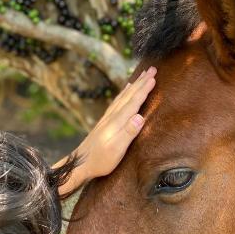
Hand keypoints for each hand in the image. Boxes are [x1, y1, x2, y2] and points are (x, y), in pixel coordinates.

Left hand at [57, 66, 155, 194]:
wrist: (79, 164)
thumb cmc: (100, 160)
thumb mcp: (117, 150)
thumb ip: (128, 133)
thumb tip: (140, 116)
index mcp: (117, 122)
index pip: (134, 102)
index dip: (144, 89)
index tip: (154, 77)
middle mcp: (112, 117)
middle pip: (129, 95)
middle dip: (141, 82)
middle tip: (152, 69)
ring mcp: (107, 119)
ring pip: (122, 97)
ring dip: (133, 85)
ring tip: (141, 75)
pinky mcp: (104, 122)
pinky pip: (116, 102)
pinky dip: (123, 94)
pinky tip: (125, 91)